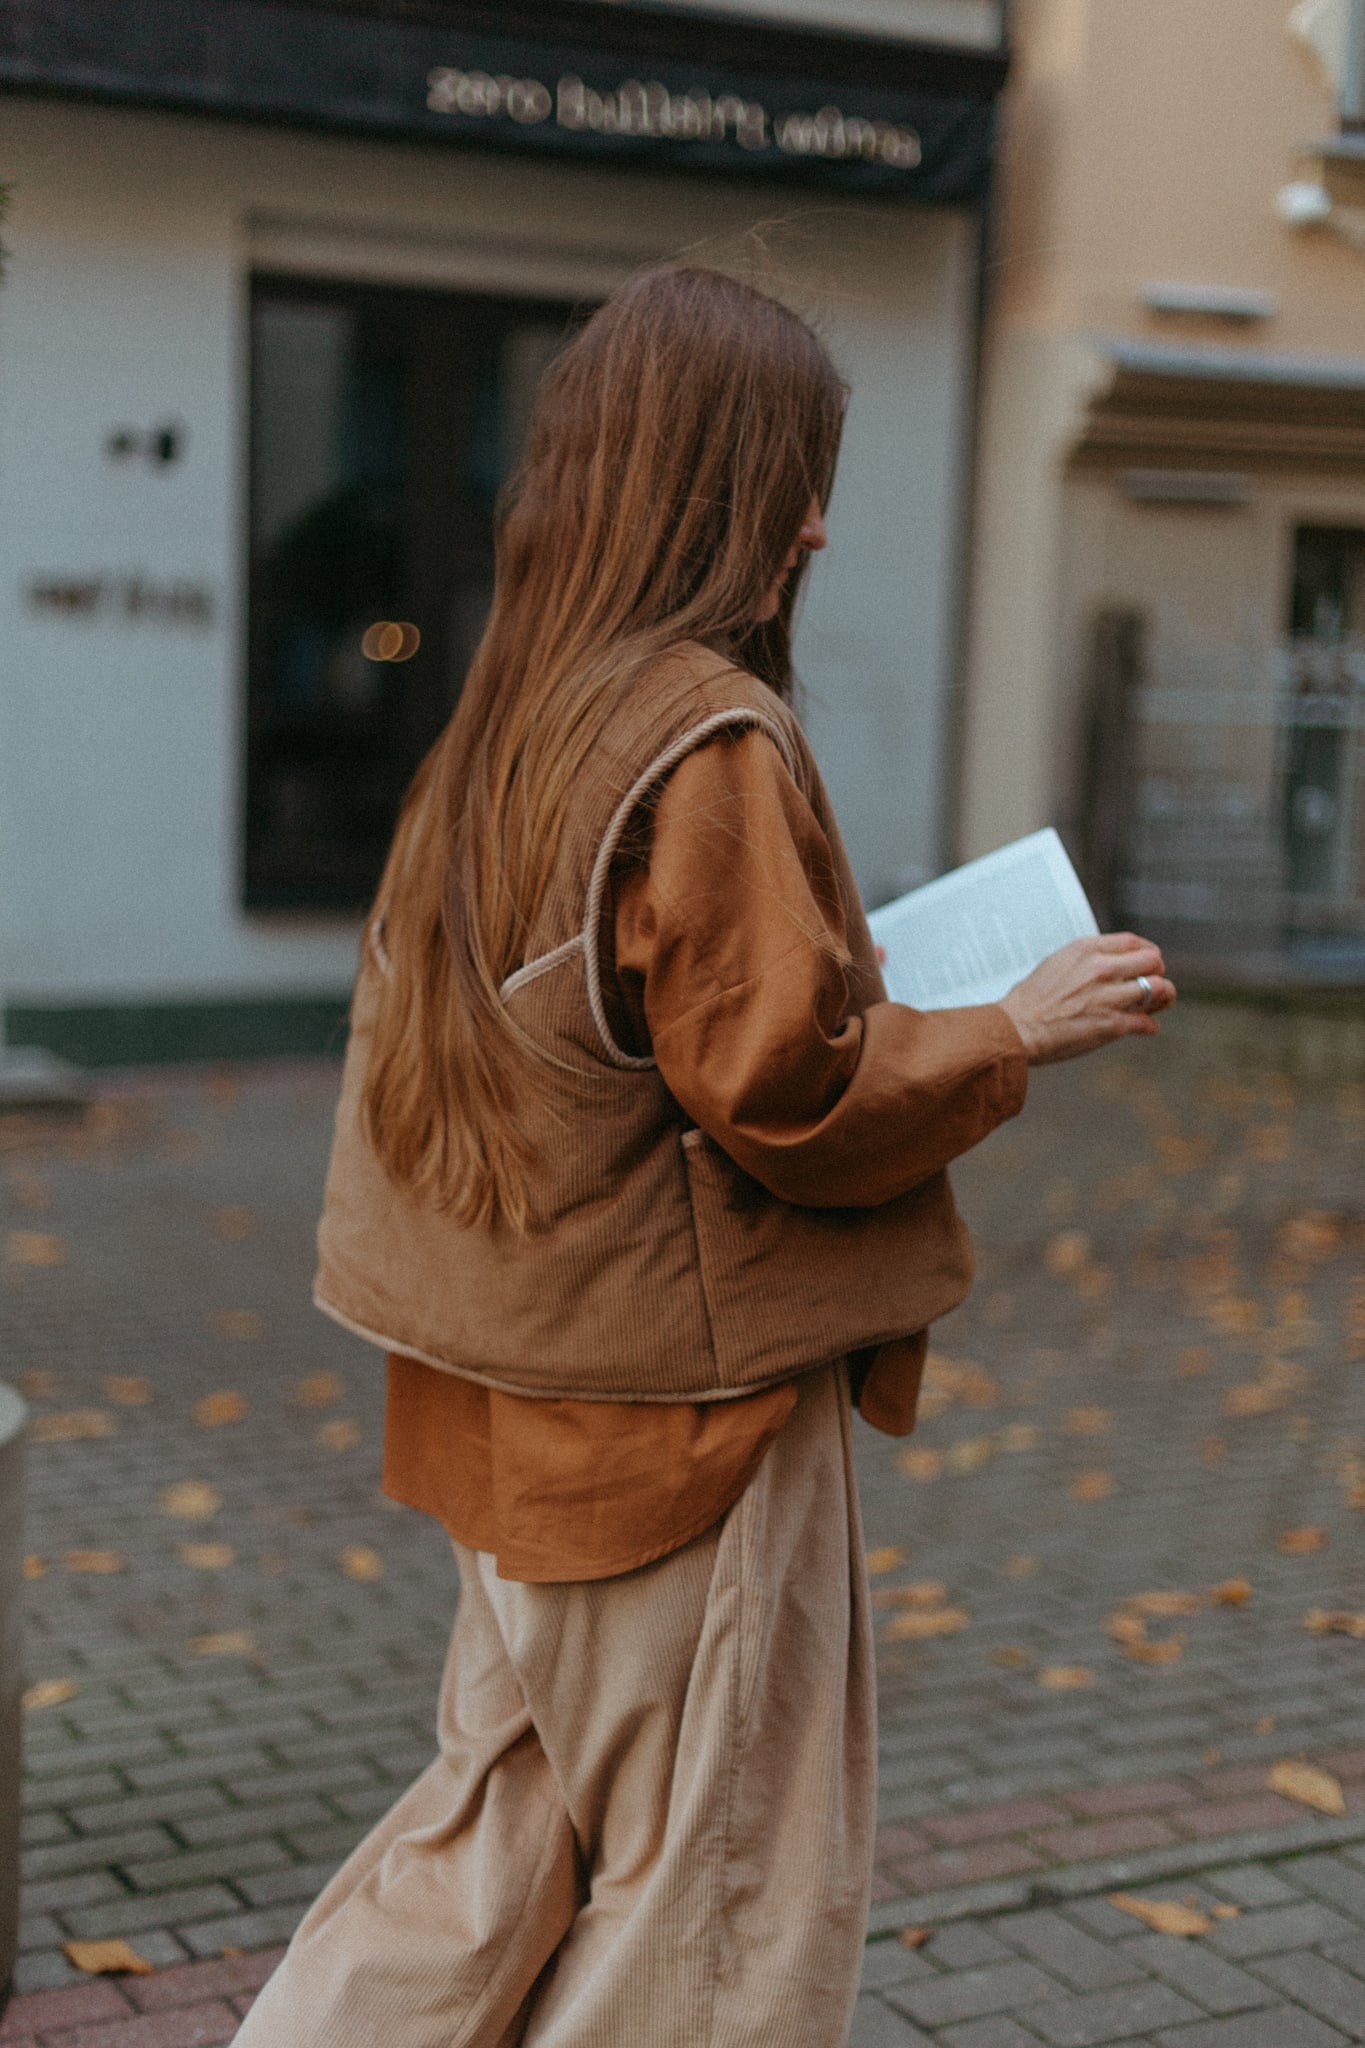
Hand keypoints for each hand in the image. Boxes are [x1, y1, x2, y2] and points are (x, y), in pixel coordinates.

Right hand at [999, 933, 1175, 1065]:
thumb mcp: (1056, 963)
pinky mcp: (1112, 1024)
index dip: (1146, 951)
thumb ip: (1084, 960)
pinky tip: (1145, 1027)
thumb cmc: (1030, 1001)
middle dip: (1156, 972)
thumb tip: (1105, 962)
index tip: (1148, 960)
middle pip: (1153, 961)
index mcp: (1086, 950)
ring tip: (1158, 1004)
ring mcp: (1110, 997)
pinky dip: (1149, 1026)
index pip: (1133, 942)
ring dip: (1162, 998)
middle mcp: (1102, 969)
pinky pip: (1147, 1022)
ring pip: (1159, 989)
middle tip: (1154, 983)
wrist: (1016, 1029)